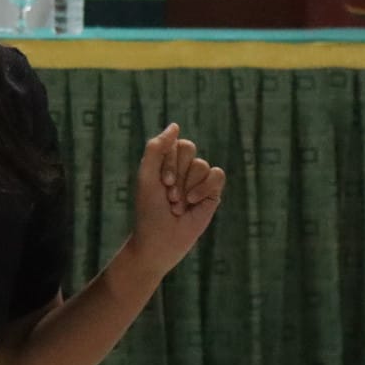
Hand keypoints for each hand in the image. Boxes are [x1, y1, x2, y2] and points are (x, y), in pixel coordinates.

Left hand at [125, 123, 223, 276]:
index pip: (174, 143)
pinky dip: (205, 188)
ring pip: (202, 164)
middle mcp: (182, 166)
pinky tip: (194, 202)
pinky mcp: (212, 193)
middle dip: (178, 174)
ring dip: (188, 186)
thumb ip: (156, 147)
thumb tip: (175, 125)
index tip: (162, 184)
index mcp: (165, 159)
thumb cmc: (149, 209)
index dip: (170, 163)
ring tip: (179, 204)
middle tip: (169, 195)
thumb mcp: (146, 175)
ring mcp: (198, 179)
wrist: (160, 239)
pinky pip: (217, 175)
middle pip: (189, 149)